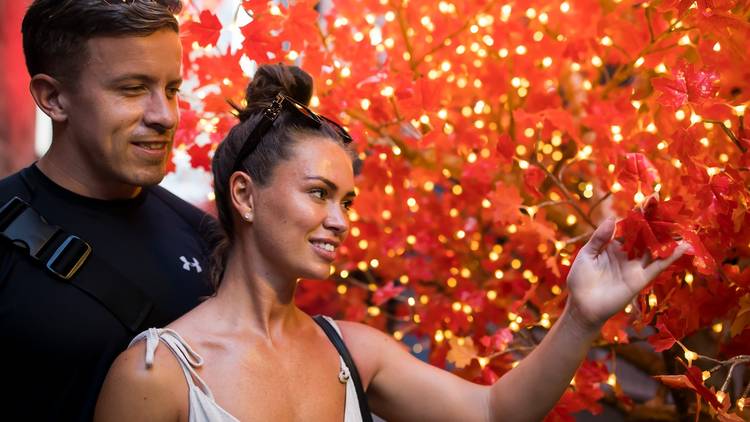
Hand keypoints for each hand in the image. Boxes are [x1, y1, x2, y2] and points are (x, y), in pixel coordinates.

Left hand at [565, 217, 688, 329]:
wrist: (583, 306)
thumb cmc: (580, 280)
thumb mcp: (586, 255)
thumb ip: (600, 238)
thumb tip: (611, 218)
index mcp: (613, 246)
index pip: (630, 228)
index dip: (640, 216)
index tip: (652, 200)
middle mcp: (627, 255)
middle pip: (646, 237)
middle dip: (658, 225)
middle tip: (672, 210)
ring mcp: (635, 266)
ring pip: (656, 250)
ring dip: (669, 240)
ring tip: (684, 227)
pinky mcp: (641, 279)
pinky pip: (658, 266)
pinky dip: (670, 257)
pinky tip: (682, 247)